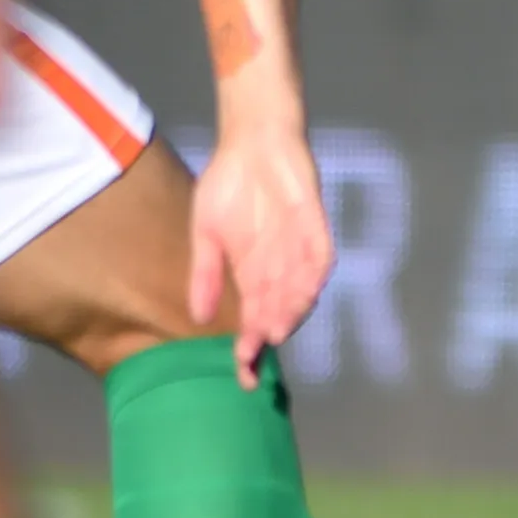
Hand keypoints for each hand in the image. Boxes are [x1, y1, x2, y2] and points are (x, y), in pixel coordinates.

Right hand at [189, 115, 331, 387]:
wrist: (252, 142)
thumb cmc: (227, 187)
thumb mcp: (205, 233)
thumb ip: (204, 273)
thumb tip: (198, 318)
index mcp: (251, 273)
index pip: (252, 318)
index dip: (248, 348)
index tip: (241, 375)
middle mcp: (277, 266)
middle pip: (277, 311)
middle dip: (268, 335)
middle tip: (259, 356)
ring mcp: (298, 246)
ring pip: (299, 289)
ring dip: (290, 310)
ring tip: (276, 329)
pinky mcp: (315, 223)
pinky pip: (319, 254)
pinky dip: (313, 274)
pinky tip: (305, 291)